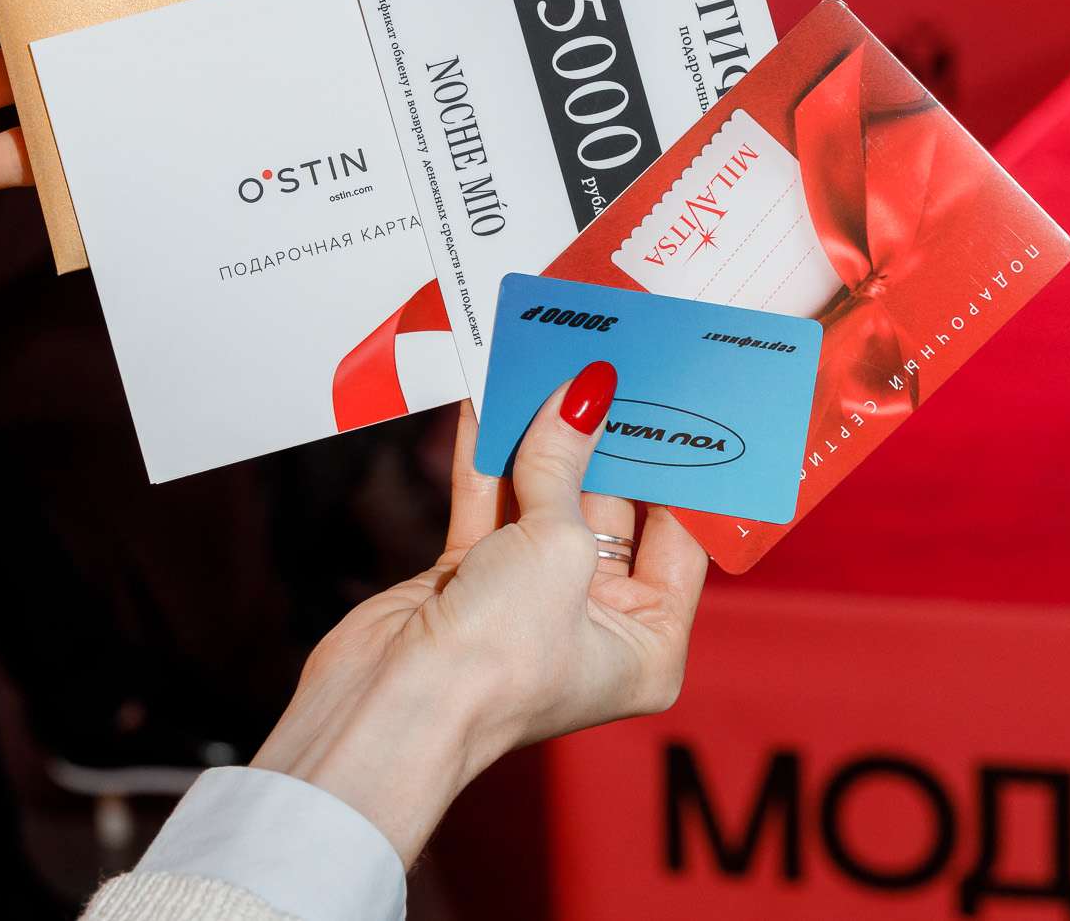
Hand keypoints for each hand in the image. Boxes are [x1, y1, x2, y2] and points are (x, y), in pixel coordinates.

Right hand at [253, 367, 708, 863]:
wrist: (391, 707)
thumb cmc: (499, 661)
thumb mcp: (557, 549)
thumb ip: (565, 464)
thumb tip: (582, 393)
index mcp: (647, 645)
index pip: (678, 538)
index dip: (676, 468)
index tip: (675, 400)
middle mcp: (594, 624)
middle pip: (608, 510)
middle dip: (601, 439)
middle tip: (606, 365)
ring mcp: (529, 601)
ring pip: (542, 500)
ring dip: (537, 437)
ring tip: (545, 362)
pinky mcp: (469, 580)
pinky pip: (488, 504)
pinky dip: (485, 455)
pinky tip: (487, 397)